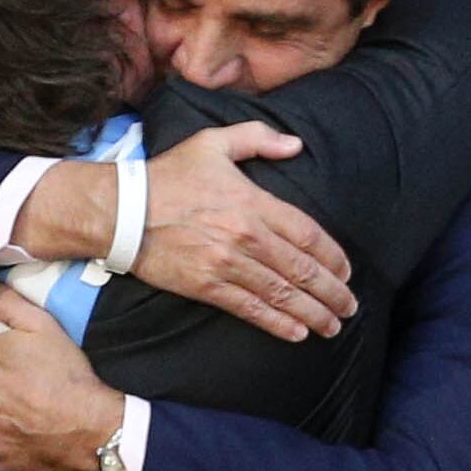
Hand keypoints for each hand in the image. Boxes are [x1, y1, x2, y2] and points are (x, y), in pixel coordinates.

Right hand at [15, 125, 354, 342]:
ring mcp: (227, 265)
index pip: (308, 234)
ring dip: (312, 313)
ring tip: (332, 327)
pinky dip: (277, 323)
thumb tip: (296, 145)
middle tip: (349, 308)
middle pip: (302, 270)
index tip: (346, 272)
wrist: (121, 211)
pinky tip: (297, 333)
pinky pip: (250, 309)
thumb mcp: (213, 143)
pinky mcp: (206, 286)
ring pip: (281, 294)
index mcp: (254, 203)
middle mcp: (247, 237)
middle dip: (332, 292)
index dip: (333, 257)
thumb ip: (258, 137)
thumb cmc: (168, 175)